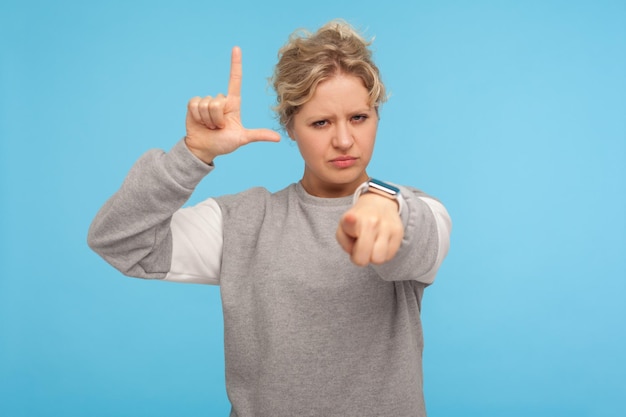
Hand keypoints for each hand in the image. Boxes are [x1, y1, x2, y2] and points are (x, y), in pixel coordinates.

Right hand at [185, 47, 280, 162]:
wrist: (204, 149)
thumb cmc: (223, 143)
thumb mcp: (242, 138)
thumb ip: (258, 135)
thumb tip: (278, 138)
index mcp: (233, 104)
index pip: (235, 80)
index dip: (235, 64)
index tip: (236, 48)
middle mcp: (220, 100)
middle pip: (218, 101)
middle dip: (217, 118)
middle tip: (218, 127)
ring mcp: (206, 101)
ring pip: (207, 104)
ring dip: (207, 119)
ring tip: (210, 126)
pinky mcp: (194, 104)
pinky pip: (195, 104)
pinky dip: (197, 116)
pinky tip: (200, 122)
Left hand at [336, 193, 403, 265]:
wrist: (378, 203)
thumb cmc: (357, 222)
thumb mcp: (342, 229)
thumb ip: (344, 243)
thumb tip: (355, 252)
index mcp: (352, 218)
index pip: (350, 222)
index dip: (350, 221)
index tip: (351, 218)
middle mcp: (371, 221)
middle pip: (363, 258)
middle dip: (360, 258)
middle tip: (361, 248)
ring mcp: (386, 226)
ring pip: (379, 259)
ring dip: (374, 257)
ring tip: (371, 245)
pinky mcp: (398, 232)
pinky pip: (389, 256)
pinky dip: (384, 254)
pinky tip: (380, 243)